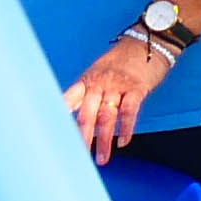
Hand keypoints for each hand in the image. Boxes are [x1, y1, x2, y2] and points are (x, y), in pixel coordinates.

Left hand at [64, 29, 170, 159]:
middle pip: (86, 114)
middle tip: (78, 157)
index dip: (58, 117)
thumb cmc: (123, 60)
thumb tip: (80, 118)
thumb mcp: (100, 71)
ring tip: (102, 159)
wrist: (149, 41)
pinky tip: (123, 142)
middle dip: (82, 138)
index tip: (50, 133)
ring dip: (104, 140)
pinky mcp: (137, 89)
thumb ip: (90, 93)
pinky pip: (129, 111)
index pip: (68, 99)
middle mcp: (99, 84)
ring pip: (107, 117)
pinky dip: (126, 129)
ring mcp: (118, 86)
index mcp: (87, 80)